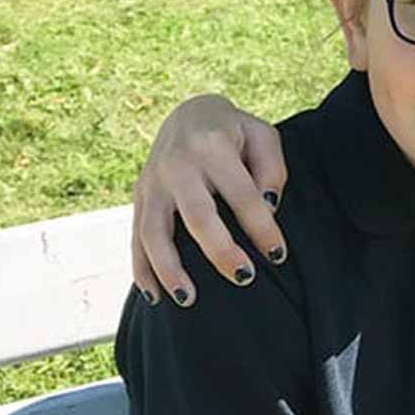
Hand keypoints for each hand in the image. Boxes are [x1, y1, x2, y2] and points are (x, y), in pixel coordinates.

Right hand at [132, 95, 288, 306]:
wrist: (188, 114)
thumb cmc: (235, 133)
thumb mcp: (262, 135)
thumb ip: (272, 168)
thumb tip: (269, 208)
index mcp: (212, 146)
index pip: (242, 194)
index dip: (262, 227)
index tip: (278, 255)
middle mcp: (177, 164)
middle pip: (197, 216)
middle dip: (220, 250)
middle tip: (244, 277)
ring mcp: (152, 182)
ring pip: (154, 232)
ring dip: (170, 269)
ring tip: (189, 299)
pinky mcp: (139, 197)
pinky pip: (135, 238)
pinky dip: (142, 269)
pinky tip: (155, 297)